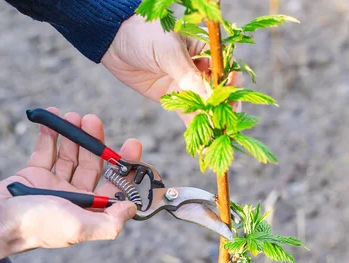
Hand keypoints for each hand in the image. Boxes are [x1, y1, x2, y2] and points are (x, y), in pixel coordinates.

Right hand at [0, 108, 139, 261]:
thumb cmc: (37, 226)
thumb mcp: (79, 227)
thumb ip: (110, 222)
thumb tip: (133, 208)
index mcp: (90, 211)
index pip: (116, 185)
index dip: (127, 166)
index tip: (133, 143)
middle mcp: (75, 198)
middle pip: (93, 165)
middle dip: (96, 142)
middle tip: (93, 119)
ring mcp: (54, 185)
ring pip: (71, 155)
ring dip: (74, 135)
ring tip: (73, 116)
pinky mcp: (33, 175)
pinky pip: (46, 151)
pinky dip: (50, 135)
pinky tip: (53, 117)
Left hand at [100, 15, 240, 125]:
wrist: (115, 39)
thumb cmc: (145, 34)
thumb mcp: (169, 52)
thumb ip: (188, 75)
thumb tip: (209, 97)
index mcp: (205, 49)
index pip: (225, 69)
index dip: (231, 84)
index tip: (232, 97)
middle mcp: (200, 68)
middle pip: (219, 91)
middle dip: (223, 107)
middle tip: (226, 122)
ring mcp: (187, 84)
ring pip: (205, 105)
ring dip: (211, 121)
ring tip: (218, 137)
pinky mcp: (173, 98)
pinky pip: (188, 114)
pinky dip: (196, 127)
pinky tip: (203, 141)